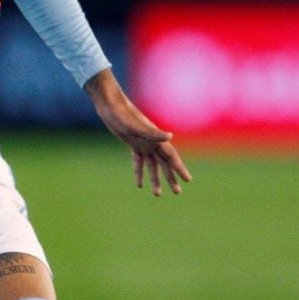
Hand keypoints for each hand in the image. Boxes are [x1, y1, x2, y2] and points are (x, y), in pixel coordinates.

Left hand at [85, 70, 191, 195]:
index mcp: (156, 139)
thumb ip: (154, 133)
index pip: (171, 157)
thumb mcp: (137, 126)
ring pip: (152, 165)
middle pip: (164, 164)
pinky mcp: (132, 144)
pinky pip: (139, 161)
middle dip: (171, 178)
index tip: (188, 180)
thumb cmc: (124, 114)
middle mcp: (152, 142)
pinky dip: (139, 172)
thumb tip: (170, 137)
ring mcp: (143, 143)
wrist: (111, 106)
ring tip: (157, 194)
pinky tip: (139, 185)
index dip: (180, 168)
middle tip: (177, 192)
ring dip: (155, 179)